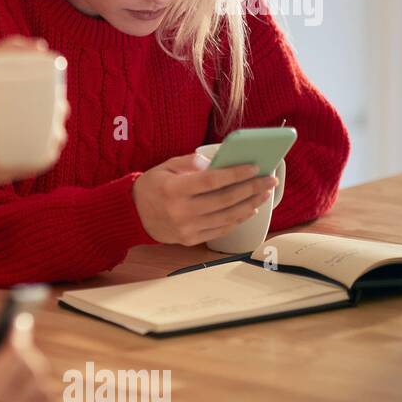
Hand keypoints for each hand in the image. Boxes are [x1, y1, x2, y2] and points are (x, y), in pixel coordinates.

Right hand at [132, 153, 277, 245]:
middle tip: (269, 180)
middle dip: (251, 188)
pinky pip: (220, 230)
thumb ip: (190, 162)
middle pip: (225, 200)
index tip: (254, 168)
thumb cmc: (151, 186)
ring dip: (250, 205)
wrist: (133, 214)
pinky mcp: (190, 239)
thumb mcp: (166, 167)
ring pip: (227, 217)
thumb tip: (216, 163)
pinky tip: (248, 209)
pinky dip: (237, 220)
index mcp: (173, 190)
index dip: (235, 174)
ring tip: (264, 194)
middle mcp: (180, 211)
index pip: (212, 181)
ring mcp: (186, 228)